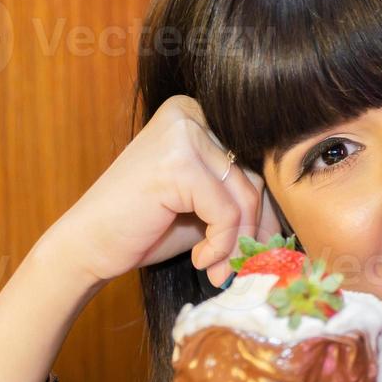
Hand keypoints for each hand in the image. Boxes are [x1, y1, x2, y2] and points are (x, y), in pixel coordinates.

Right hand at [45, 95, 281, 288]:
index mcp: (196, 113)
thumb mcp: (204, 204)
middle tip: (244, 265)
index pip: (254, 162)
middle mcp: (189, 114)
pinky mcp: (177, 164)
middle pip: (254, 176)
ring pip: (245, 196)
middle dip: (254, 229)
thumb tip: (294, 216)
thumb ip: (241, 197)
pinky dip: (221, 245)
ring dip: (238, 242)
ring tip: (219, 267)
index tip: (262, 247)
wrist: (88, 245)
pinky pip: (227, 212)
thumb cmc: (146, 226)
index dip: (264, 210)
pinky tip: (201, 260)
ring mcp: (181, 134)